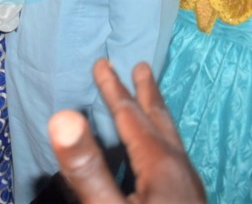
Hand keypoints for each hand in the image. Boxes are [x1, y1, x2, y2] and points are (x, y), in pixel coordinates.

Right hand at [49, 59, 205, 203]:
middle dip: (147, 93)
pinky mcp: (189, 201)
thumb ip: (86, 167)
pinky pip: (173, 157)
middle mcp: (180, 169)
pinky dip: (160, 139)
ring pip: (170, 140)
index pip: (131, 116)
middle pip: (159, 121)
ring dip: (156, 115)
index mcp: (160, 164)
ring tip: (151, 101)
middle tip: (142, 66)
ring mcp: (189, 187)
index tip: (102, 62)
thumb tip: (63, 118)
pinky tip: (156, 155)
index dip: (113, 88)